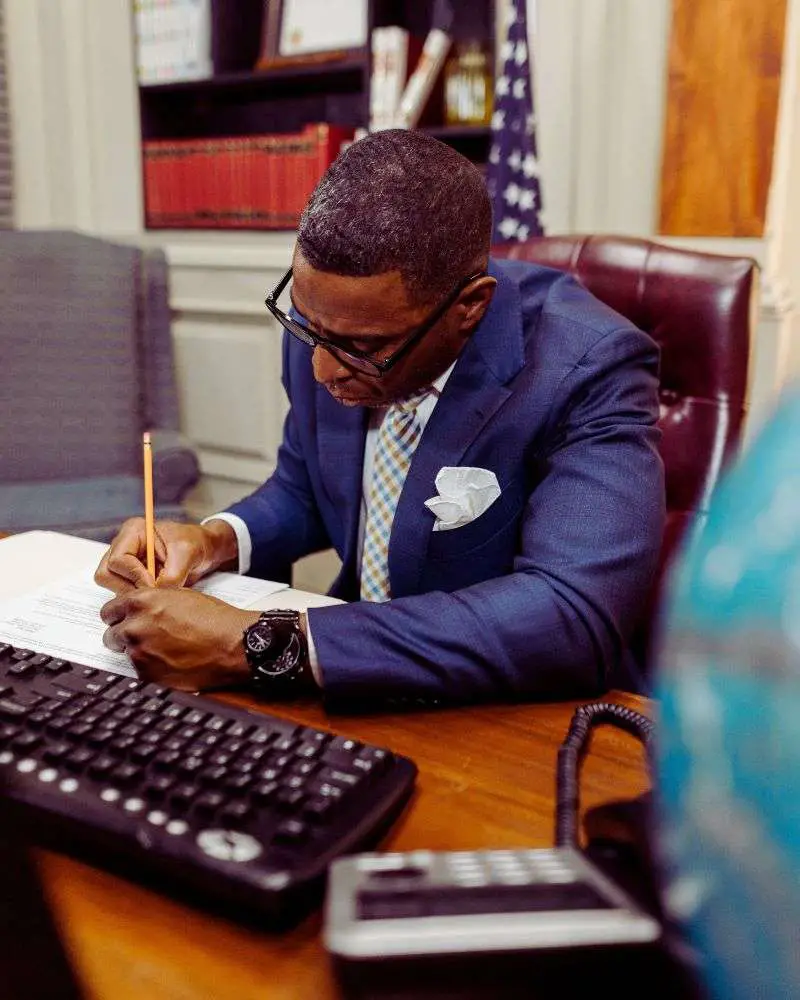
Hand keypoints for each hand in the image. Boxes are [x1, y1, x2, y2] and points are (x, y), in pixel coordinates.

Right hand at [95, 518, 238, 595]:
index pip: (117, 560)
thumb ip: (172, 575)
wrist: (204, 550)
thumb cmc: (196, 543)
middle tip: (154, 591)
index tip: (156, 584)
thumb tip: (155, 595)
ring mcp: (124, 562)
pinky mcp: (129, 576)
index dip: (135, 576)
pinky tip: (157, 593)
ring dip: (133, 593)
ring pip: (111, 585)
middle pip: (105, 574)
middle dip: (129, 587)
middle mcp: (123, 545)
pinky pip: (122, 592)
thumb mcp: (188, 554)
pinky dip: (137, 597)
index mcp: (133, 532)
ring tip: (158, 590)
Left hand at [100, 587, 259, 690]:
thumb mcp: (179, 596)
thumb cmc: (214, 619)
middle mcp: (134, 626)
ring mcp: (139, 652)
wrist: (233, 644)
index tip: (126, 620)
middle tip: (145, 636)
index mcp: (140, 602)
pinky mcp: (147, 674)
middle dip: (125, 634)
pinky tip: (169, 661)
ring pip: (124, 652)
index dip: (120, 616)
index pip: (109, 610)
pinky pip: (138, 670)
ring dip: (138, 651)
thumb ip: (151, 601)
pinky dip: (149, 666)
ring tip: (162, 649)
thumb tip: (138, 610)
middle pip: (111, 633)